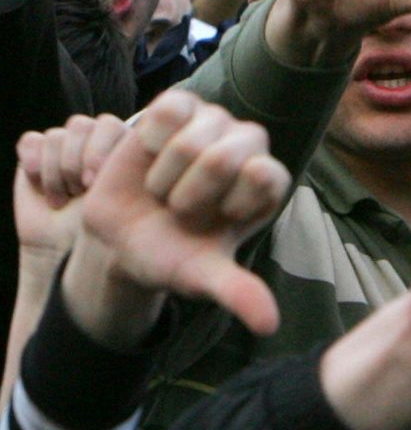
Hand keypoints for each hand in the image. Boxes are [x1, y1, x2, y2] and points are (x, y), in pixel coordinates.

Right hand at [14, 114, 129, 259]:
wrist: (62, 252)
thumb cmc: (99, 230)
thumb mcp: (119, 202)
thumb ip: (126, 173)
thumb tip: (135, 142)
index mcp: (121, 144)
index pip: (108, 124)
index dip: (97, 151)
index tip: (92, 184)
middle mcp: (93, 138)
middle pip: (80, 125)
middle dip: (73, 162)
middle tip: (77, 191)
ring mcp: (65, 145)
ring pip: (55, 136)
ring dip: (54, 171)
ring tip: (62, 199)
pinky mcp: (36, 153)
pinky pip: (31, 141)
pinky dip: (33, 162)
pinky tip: (39, 185)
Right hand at [65, 90, 288, 340]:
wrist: (121, 237)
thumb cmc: (171, 253)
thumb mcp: (201, 275)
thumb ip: (237, 292)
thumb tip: (269, 324)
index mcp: (266, 181)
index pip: (263, 176)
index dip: (227, 205)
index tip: (215, 222)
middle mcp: (247, 144)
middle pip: (221, 158)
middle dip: (187, 196)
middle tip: (180, 209)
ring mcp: (213, 120)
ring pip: (190, 138)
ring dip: (164, 175)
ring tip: (163, 188)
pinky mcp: (180, 105)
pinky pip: (166, 111)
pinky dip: (149, 141)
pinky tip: (149, 156)